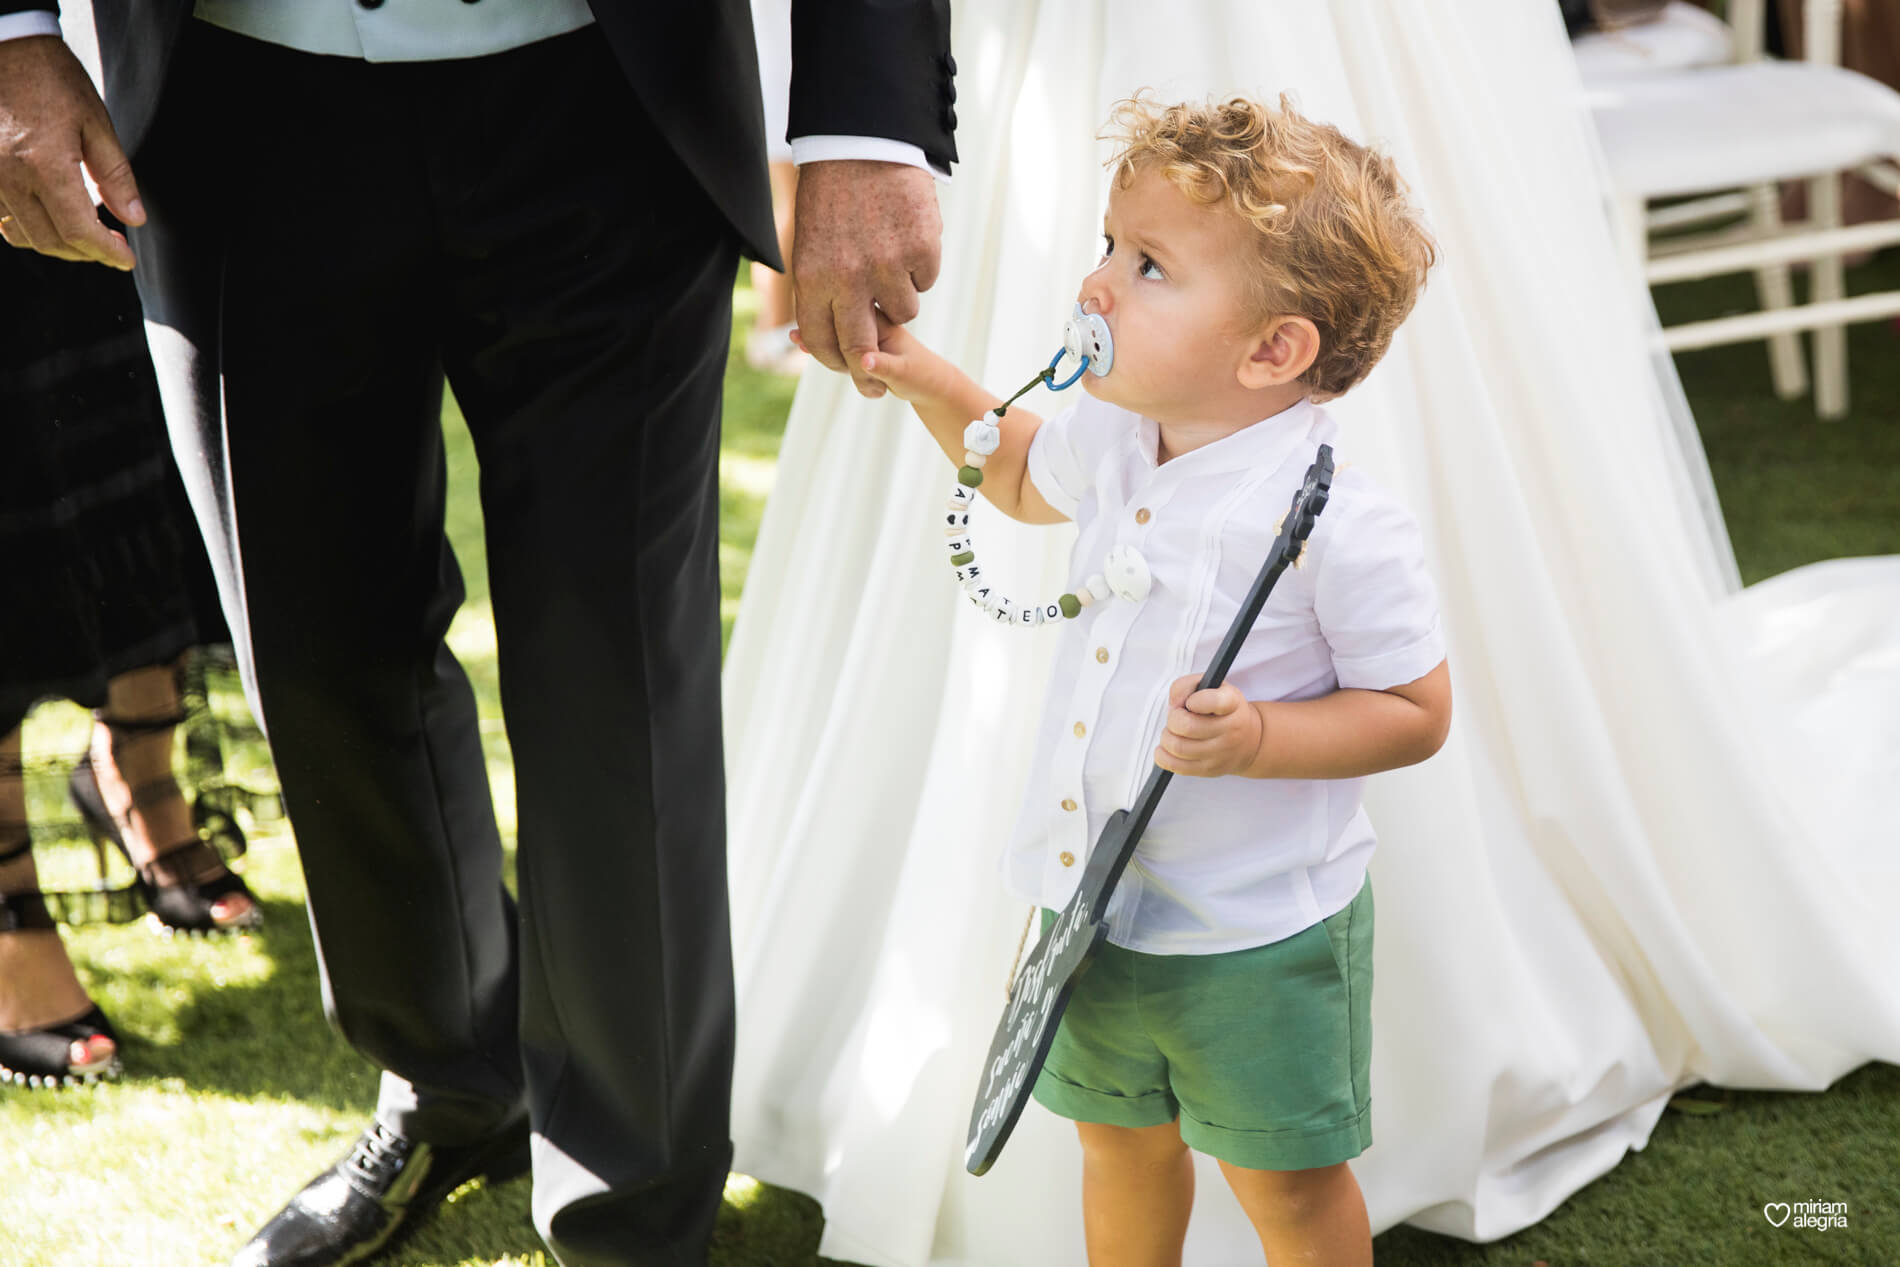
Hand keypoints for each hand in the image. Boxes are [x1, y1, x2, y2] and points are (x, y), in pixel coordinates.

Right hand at [0, 36, 142, 267]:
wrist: (4, 48)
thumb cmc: (52, 80)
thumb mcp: (96, 123)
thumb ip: (116, 175)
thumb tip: (133, 218)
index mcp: (44, 165)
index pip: (78, 231)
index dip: (106, 253)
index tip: (126, 258)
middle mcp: (9, 177)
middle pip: (51, 241)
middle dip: (86, 253)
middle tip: (112, 247)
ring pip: (23, 236)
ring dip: (58, 245)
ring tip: (86, 236)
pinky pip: (1, 219)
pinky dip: (29, 230)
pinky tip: (52, 219)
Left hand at [791, 159, 941, 398]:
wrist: (864, 141)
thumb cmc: (832, 193)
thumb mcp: (809, 243)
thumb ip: (819, 290)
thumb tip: (818, 338)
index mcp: (814, 279)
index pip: (824, 342)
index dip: (837, 362)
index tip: (849, 368)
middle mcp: (850, 279)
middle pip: (863, 348)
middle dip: (871, 370)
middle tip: (881, 381)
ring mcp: (889, 266)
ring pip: (903, 311)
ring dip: (900, 297)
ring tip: (891, 262)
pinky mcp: (922, 251)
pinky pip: (925, 279)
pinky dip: (920, 266)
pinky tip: (907, 238)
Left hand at [1154, 675, 1263, 778]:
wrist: (1247, 741)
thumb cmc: (1223, 710)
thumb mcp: (1211, 686)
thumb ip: (1186, 686)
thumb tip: (1174, 704)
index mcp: (1232, 703)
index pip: (1214, 701)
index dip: (1195, 700)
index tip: (1190, 702)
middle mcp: (1231, 729)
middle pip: (1187, 726)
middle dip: (1173, 719)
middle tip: (1177, 717)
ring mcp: (1221, 752)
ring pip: (1178, 747)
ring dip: (1167, 737)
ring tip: (1174, 732)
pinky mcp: (1209, 769)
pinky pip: (1176, 766)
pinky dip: (1163, 755)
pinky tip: (1166, 748)